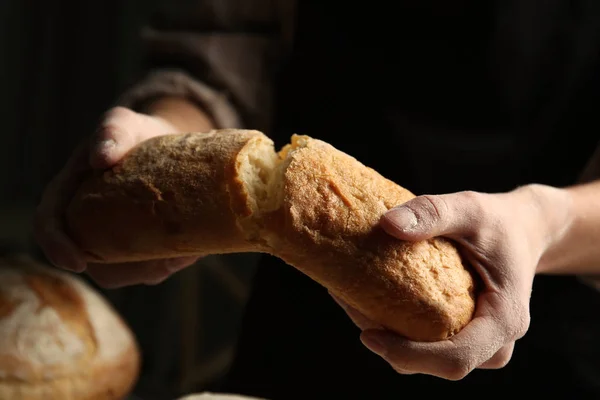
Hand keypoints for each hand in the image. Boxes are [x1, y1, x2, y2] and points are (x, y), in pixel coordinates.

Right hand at [34, 106, 199, 284]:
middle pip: (90, 261)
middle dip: (120, 268)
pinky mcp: (143, 248)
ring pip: (124, 271)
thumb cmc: (139, 133)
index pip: (49, 223)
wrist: (171, 144)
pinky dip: (172, 262)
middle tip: (156, 264)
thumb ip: (112, 131)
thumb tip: (101, 158)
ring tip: (182, 253)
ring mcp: (116, 239)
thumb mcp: (125, 124)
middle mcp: (89, 222)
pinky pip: (152, 268)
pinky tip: (193, 249)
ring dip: (152, 269)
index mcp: (70, 193)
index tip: (77, 263)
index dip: (56, 246)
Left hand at [333, 186, 556, 379]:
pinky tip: (373, 303)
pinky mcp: (469, 336)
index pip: (455, 358)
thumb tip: (388, 224)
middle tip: (353, 308)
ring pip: (433, 360)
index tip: (368, 336)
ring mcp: (483, 343)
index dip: (409, 356)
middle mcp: (496, 341)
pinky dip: (402, 331)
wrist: (522, 229)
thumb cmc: (497, 221)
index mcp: (504, 320)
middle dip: (391, 346)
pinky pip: (433, 346)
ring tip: (357, 303)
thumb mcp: (468, 208)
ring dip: (393, 340)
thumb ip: (432, 212)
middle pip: (439, 365)